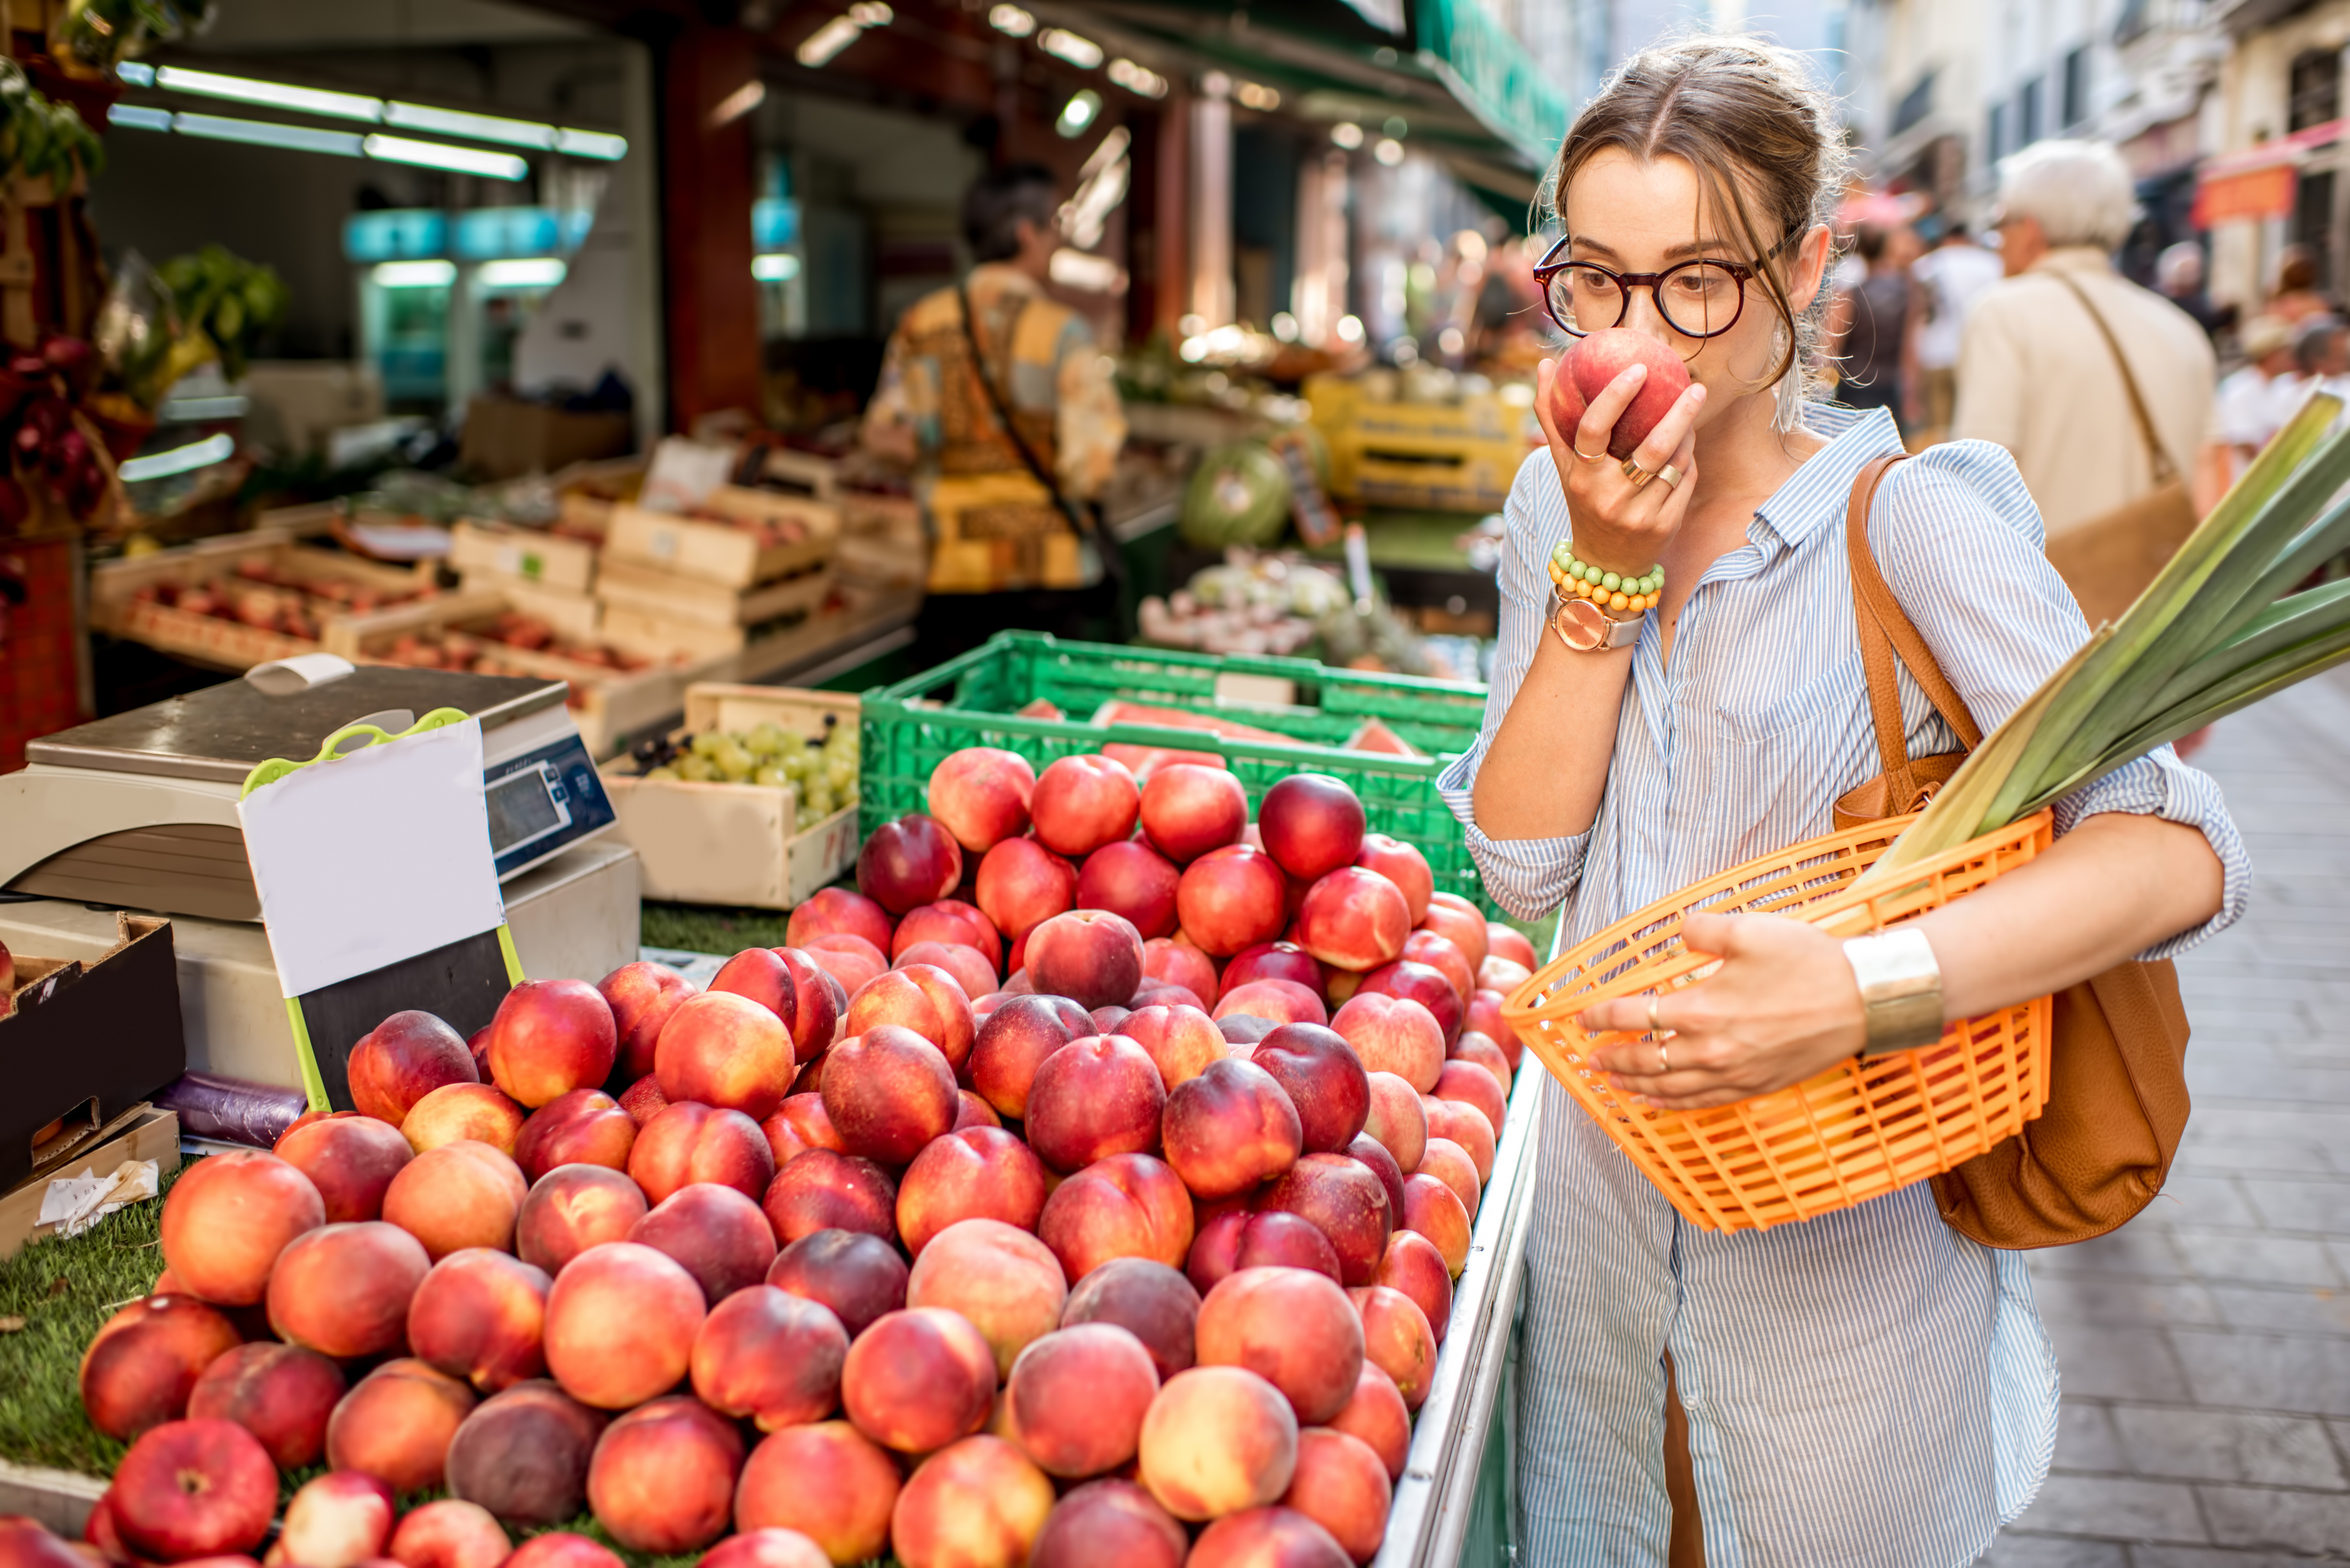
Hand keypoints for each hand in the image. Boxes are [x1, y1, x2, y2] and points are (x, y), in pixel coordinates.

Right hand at [1532, 353, 1703, 578]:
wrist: (1604, 564)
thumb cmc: (1583, 501)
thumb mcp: (1564, 465)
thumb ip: (1552, 418)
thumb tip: (1544, 364)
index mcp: (1581, 477)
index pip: (1594, 429)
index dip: (1616, 396)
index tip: (1639, 368)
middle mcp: (1608, 497)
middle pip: (1652, 446)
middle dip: (1679, 413)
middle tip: (1694, 387)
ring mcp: (1638, 514)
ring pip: (1675, 462)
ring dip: (1687, 434)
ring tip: (1690, 409)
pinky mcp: (1664, 525)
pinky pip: (1685, 480)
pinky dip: (1688, 458)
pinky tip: (1688, 444)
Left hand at [1576, 913, 1871, 1110]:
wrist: (1863, 1002)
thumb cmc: (1809, 963)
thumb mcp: (1749, 929)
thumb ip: (1701, 929)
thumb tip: (1679, 935)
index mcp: (1702, 1009)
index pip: (1635, 1016)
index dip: (1603, 1017)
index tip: (1584, 1017)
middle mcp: (1711, 1050)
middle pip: (1645, 1060)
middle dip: (1612, 1058)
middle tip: (1591, 1057)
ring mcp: (1734, 1074)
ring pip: (1669, 1088)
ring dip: (1635, 1085)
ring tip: (1613, 1082)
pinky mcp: (1756, 1086)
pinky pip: (1702, 1102)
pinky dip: (1673, 1103)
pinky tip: (1659, 1101)